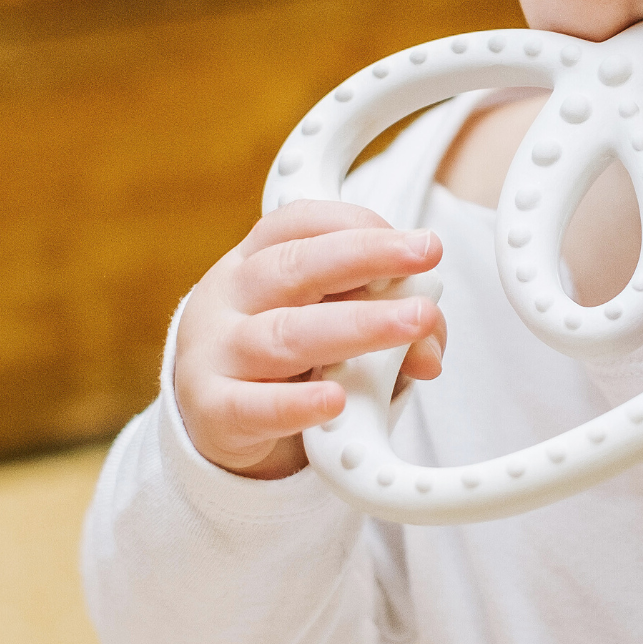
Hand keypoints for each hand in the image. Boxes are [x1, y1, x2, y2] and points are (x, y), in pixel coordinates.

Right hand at [173, 201, 444, 480]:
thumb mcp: (331, 325)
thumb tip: (429, 351)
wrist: (216, 420)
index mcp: (255, 258)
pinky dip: (297, 404)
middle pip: (295, 266)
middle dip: (367, 256)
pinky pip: (254, 407)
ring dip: (356, 326)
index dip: (359, 225)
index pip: (300, 223)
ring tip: (412, 324)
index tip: (417, 241)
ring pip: (285, 335)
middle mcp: (230, 295)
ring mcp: (215, 352)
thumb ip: (385, 326)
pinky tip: (337, 399)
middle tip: (426, 254)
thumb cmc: (286, 357)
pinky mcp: (213, 411)